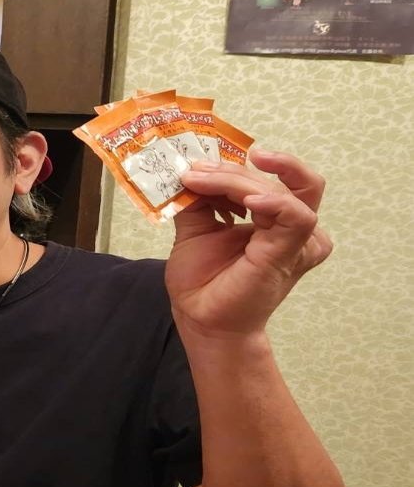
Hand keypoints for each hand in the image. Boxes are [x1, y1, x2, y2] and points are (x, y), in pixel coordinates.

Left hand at [165, 150, 332, 337]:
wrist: (201, 320)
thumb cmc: (203, 283)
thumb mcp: (194, 231)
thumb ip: (198, 201)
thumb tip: (190, 171)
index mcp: (271, 218)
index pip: (262, 178)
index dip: (230, 167)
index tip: (195, 165)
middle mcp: (290, 226)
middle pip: (275, 178)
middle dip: (231, 170)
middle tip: (195, 170)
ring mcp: (296, 239)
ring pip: (284, 190)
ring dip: (240, 180)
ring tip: (203, 180)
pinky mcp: (292, 252)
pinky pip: (297, 216)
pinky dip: (273, 201)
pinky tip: (248, 200)